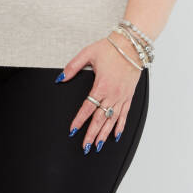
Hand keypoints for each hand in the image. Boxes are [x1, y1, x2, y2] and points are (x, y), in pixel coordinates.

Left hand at [58, 33, 142, 152]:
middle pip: (100, 119)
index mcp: (101, 85)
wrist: (131, 46)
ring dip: (104, 134)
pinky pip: (125, 114)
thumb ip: (73, 66)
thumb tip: (61, 78)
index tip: (73, 130)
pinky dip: (120, 126)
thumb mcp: (88, 53)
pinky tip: (116, 135)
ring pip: (112, 120)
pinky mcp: (129, 96)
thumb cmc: (110, 48)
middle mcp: (112, 94)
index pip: (88, 108)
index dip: (79, 120)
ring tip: (97, 145)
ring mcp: (122, 96)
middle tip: (85, 146)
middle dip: (91, 134)